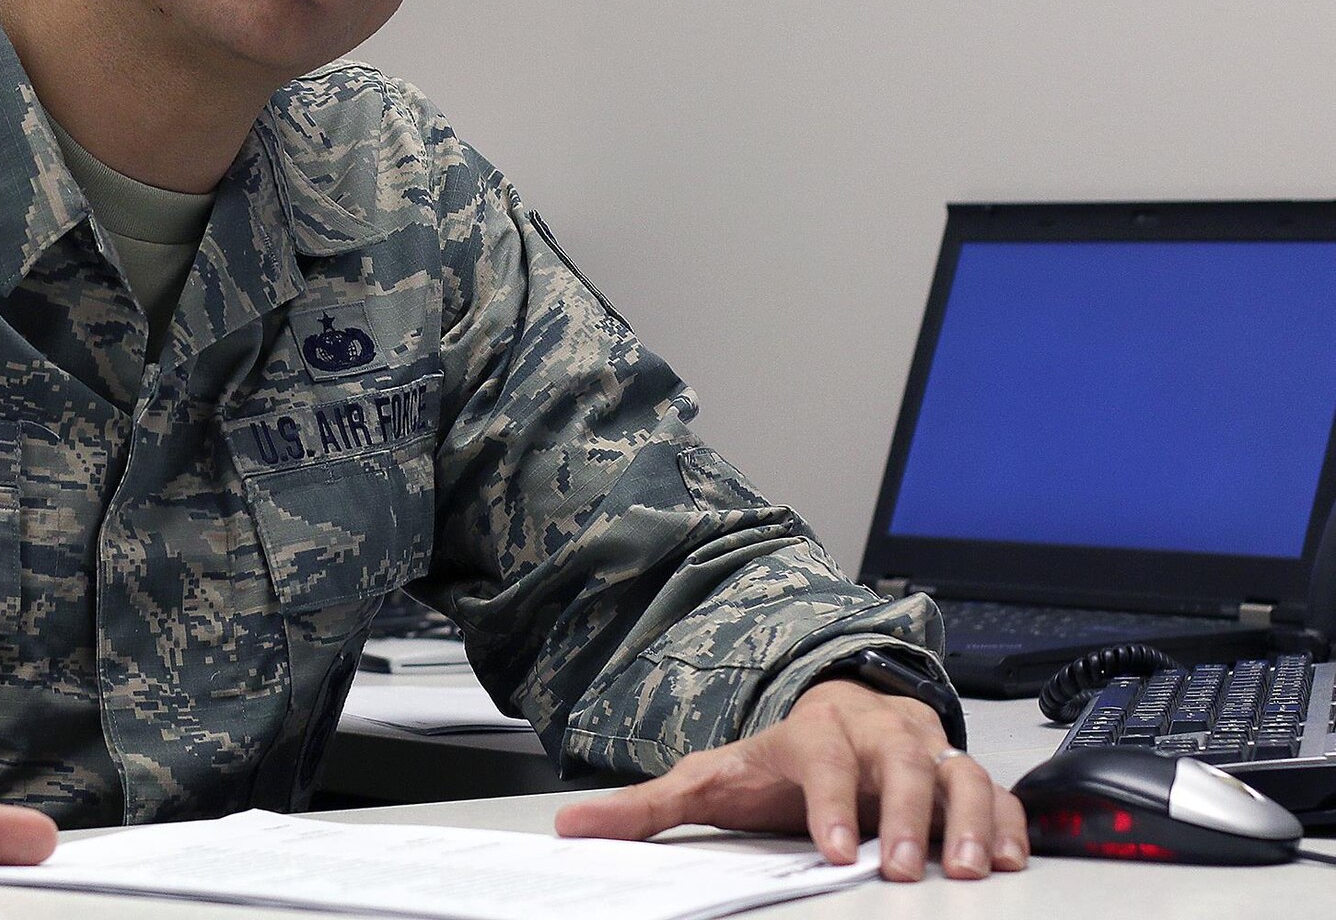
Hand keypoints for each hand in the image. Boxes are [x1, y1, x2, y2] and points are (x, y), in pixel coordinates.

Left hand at [554, 679, 1027, 881]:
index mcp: (810, 732)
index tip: (834, 849)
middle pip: (896, 762)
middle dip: (903, 816)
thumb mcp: (707, 776)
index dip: (829, 800)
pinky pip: (996, 791)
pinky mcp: (959, 773)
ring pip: (955, 772)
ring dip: (967, 819)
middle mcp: (872, 734)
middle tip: (904, 869)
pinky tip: (1011, 860)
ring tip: (972, 870)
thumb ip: (645, 806)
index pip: (819, 757)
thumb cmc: (773, 760)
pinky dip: (1009, 822)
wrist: (834, 712)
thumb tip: (570, 826)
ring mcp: (921, 750)